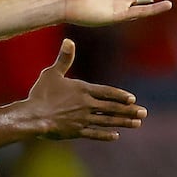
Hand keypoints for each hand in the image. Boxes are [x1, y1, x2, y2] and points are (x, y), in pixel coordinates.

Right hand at [24, 39, 146, 140]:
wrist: (32, 116)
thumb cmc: (40, 94)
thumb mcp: (51, 73)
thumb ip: (64, 58)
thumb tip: (68, 40)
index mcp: (82, 90)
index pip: (106, 92)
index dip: (120, 95)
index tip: (132, 99)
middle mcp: (86, 105)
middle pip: (112, 107)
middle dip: (129, 110)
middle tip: (144, 113)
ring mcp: (82, 119)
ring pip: (107, 121)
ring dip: (123, 122)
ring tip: (137, 124)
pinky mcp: (76, 131)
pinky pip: (94, 133)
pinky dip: (105, 135)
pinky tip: (115, 135)